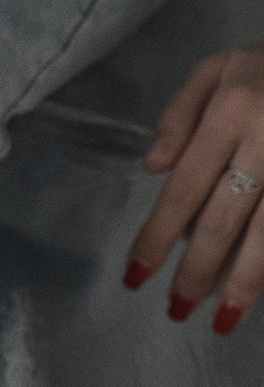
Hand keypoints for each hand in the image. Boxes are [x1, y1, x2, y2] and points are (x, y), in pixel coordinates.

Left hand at [126, 46, 263, 334]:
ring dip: (248, 281)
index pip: (185, 188)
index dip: (157, 237)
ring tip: (225, 319)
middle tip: (177, 310)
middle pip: (227, 218)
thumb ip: (180, 114)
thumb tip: (152, 169)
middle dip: (199, 270)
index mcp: (232, 111)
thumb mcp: (218, 67)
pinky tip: (260, 290)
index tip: (135, 279)